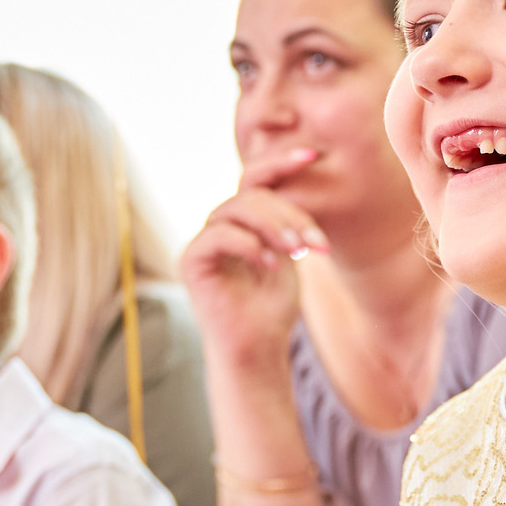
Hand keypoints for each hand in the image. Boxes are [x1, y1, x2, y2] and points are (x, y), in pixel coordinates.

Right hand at [179, 148, 328, 374]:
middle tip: (314, 241)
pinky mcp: (191, 261)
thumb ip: (286, 222)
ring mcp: (202, 242)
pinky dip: (249, 245)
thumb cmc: (273, 308)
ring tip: (298, 251)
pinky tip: (271, 264)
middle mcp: (218, 226)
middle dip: (288, 211)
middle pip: (250, 193)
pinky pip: (218, 236)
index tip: (313, 154)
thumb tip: (304, 183)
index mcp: (240, 221)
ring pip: (236, 209)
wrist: (257, 350)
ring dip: (273, 226)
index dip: (281, 163)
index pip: (255, 179)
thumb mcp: (289, 254)